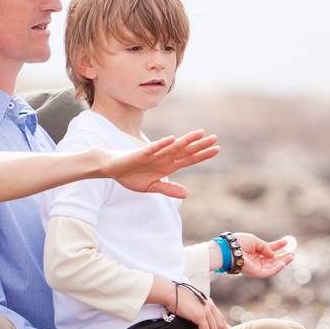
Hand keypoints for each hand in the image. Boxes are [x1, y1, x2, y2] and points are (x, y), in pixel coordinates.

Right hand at [103, 130, 219, 196]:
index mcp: (168, 165)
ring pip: (173, 147)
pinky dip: (162, 144)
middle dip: (200, 145)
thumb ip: (168, 189)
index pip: (189, 159)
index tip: (217, 149)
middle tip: (215, 138)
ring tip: (199, 133)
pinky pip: (153, 148)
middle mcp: (163, 157)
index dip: (202, 155)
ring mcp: (153, 154)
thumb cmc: (132, 176)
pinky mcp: (141, 154)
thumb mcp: (152, 187)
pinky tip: (172, 139)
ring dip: (186, 141)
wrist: (112, 169)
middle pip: (185, 151)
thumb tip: (186, 194)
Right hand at [174, 288, 229, 328]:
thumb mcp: (194, 304)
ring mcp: (206, 311)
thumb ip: (201, 310)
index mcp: (210, 304)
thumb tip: (204, 322)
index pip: (222, 319)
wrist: (171, 294)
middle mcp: (210, 307)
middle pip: (220, 326)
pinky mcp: (200, 315)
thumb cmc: (179, 300)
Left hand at [235, 233, 294, 277]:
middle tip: (293, 254)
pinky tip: (283, 263)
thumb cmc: (239, 243)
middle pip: (272, 260)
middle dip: (283, 257)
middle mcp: (255, 260)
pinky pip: (268, 272)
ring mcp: (255, 267)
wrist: (229, 250)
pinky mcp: (255, 273)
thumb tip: (273, 255)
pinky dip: (276, 268)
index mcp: (254, 251)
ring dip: (283, 262)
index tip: (286, 241)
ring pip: (272, 267)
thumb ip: (265, 247)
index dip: (278, 245)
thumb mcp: (255, 241)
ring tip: (291, 257)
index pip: (268, 249)